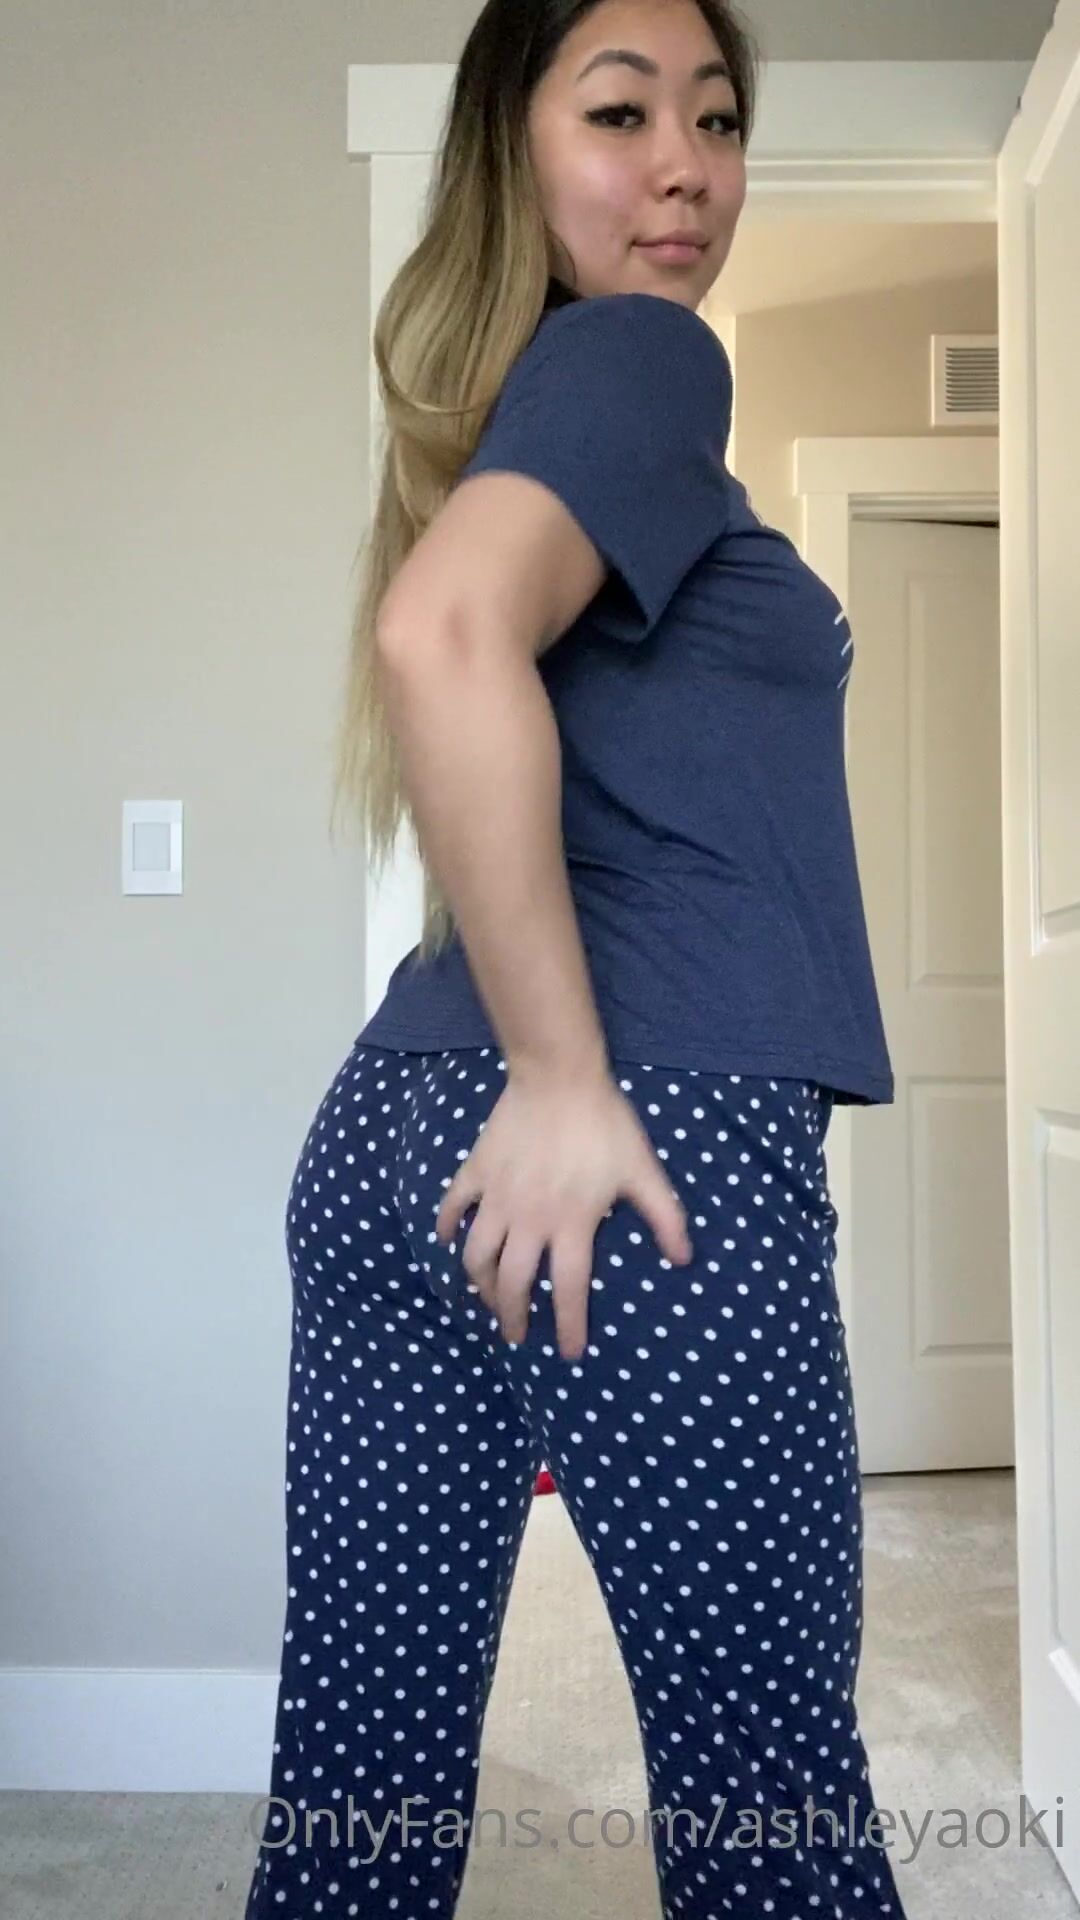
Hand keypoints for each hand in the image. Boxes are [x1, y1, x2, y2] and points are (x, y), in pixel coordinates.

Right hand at [433, 1066, 693, 1361]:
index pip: (571, 1290)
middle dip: (513, 1318)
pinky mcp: (477, 1173)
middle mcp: (529, 1220)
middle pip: (513, 1284)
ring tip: (487, 1301)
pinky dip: (448, 1229)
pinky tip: (450, 1243)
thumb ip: (665, 1217)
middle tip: (517, 1336)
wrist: (558, 1076)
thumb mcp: (643, 1171)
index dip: (571, 1326)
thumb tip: (684, 1259)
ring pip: (478, 1257)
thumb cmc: (605, 1124)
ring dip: (480, 1286)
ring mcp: (497, 1198)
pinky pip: (453, 1208)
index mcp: (571, 1225)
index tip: (571, 1354)